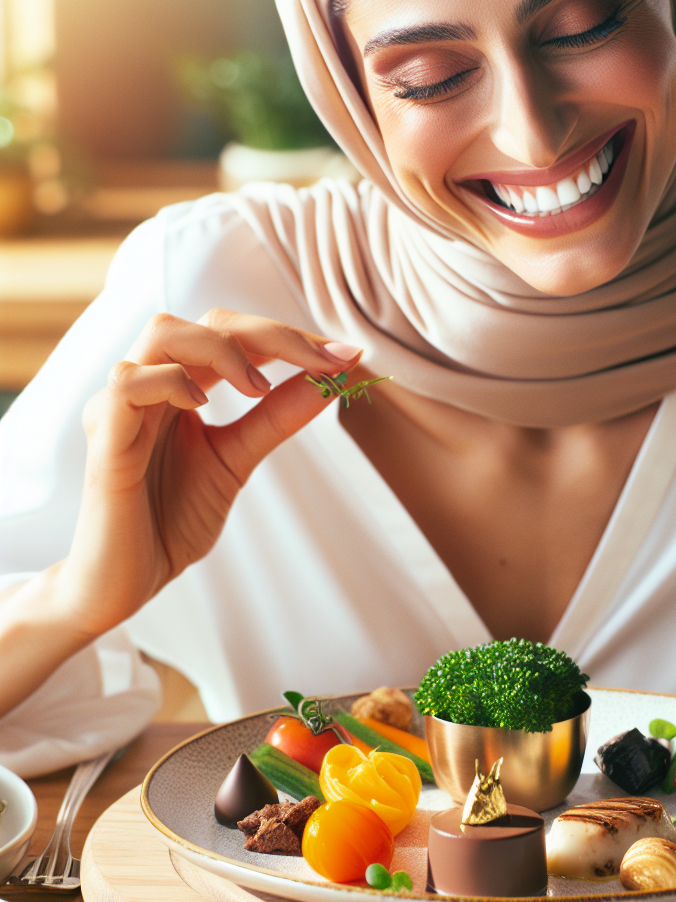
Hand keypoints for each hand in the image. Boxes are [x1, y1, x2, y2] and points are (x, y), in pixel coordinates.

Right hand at [60, 309, 361, 636]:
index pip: (234, 333)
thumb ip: (277, 418)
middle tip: (323, 362)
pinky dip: (170, 381)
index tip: (345, 354)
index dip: (290, 336)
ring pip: (163, 333)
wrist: (127, 580)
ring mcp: (121, 406)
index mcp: (180, 385)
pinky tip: (201, 405)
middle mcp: (149, 383)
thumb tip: (333, 378)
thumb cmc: (172, 517)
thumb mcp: (238, 459)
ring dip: (224, 350)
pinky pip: (127, 383)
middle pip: (206, 321)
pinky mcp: (104, 439)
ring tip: (258, 388)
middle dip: (273, 334)